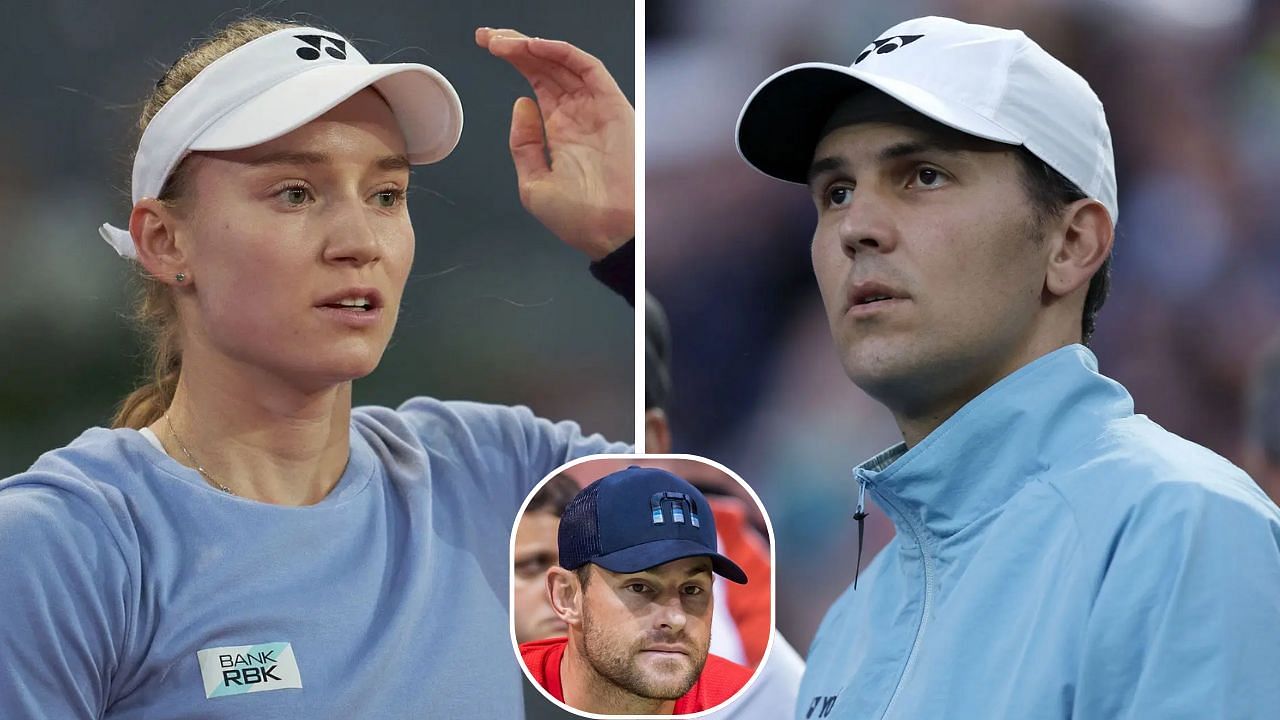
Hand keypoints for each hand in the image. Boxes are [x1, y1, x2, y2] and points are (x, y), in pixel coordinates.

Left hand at [477, 28, 633, 259]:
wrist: (608, 232)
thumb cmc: (579, 219)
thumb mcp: (534, 183)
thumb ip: (524, 144)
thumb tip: (521, 104)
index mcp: (561, 130)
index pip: (536, 82)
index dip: (513, 60)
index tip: (486, 45)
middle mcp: (579, 114)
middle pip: (545, 67)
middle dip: (516, 47)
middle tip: (488, 37)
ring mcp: (596, 108)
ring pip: (563, 63)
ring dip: (533, 47)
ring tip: (504, 42)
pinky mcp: (614, 107)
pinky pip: (589, 69)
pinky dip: (563, 53)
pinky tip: (536, 48)